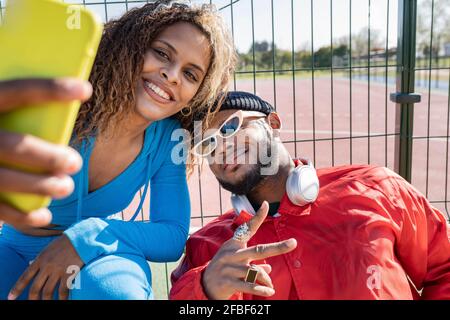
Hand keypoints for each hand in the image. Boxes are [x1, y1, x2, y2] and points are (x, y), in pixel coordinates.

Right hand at [0, 78, 90, 227]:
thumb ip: (20, 109)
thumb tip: (68, 103)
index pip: (14, 91)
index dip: (49, 89)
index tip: (86, 89)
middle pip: (11, 145)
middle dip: (47, 156)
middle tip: (75, 163)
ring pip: (3, 180)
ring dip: (40, 186)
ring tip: (66, 187)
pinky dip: (21, 216)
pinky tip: (45, 216)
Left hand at [8, 234, 83, 299]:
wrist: (80, 238)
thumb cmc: (64, 242)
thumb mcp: (48, 248)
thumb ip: (39, 257)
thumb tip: (29, 264)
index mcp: (40, 259)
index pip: (25, 277)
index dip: (17, 289)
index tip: (11, 297)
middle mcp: (47, 266)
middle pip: (35, 288)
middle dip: (32, 298)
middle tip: (32, 303)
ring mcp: (57, 271)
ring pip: (48, 292)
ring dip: (46, 300)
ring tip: (47, 304)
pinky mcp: (69, 273)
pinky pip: (63, 290)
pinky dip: (62, 298)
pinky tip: (62, 301)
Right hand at [202, 201, 296, 299]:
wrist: (204, 285)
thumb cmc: (224, 269)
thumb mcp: (235, 261)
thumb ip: (252, 262)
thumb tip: (268, 268)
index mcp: (233, 245)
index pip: (247, 229)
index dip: (257, 217)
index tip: (266, 205)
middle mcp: (232, 254)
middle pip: (259, 250)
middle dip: (278, 247)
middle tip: (293, 242)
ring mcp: (229, 268)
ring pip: (256, 272)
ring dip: (266, 280)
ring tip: (270, 286)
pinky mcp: (228, 282)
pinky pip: (250, 285)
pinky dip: (262, 290)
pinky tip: (268, 292)